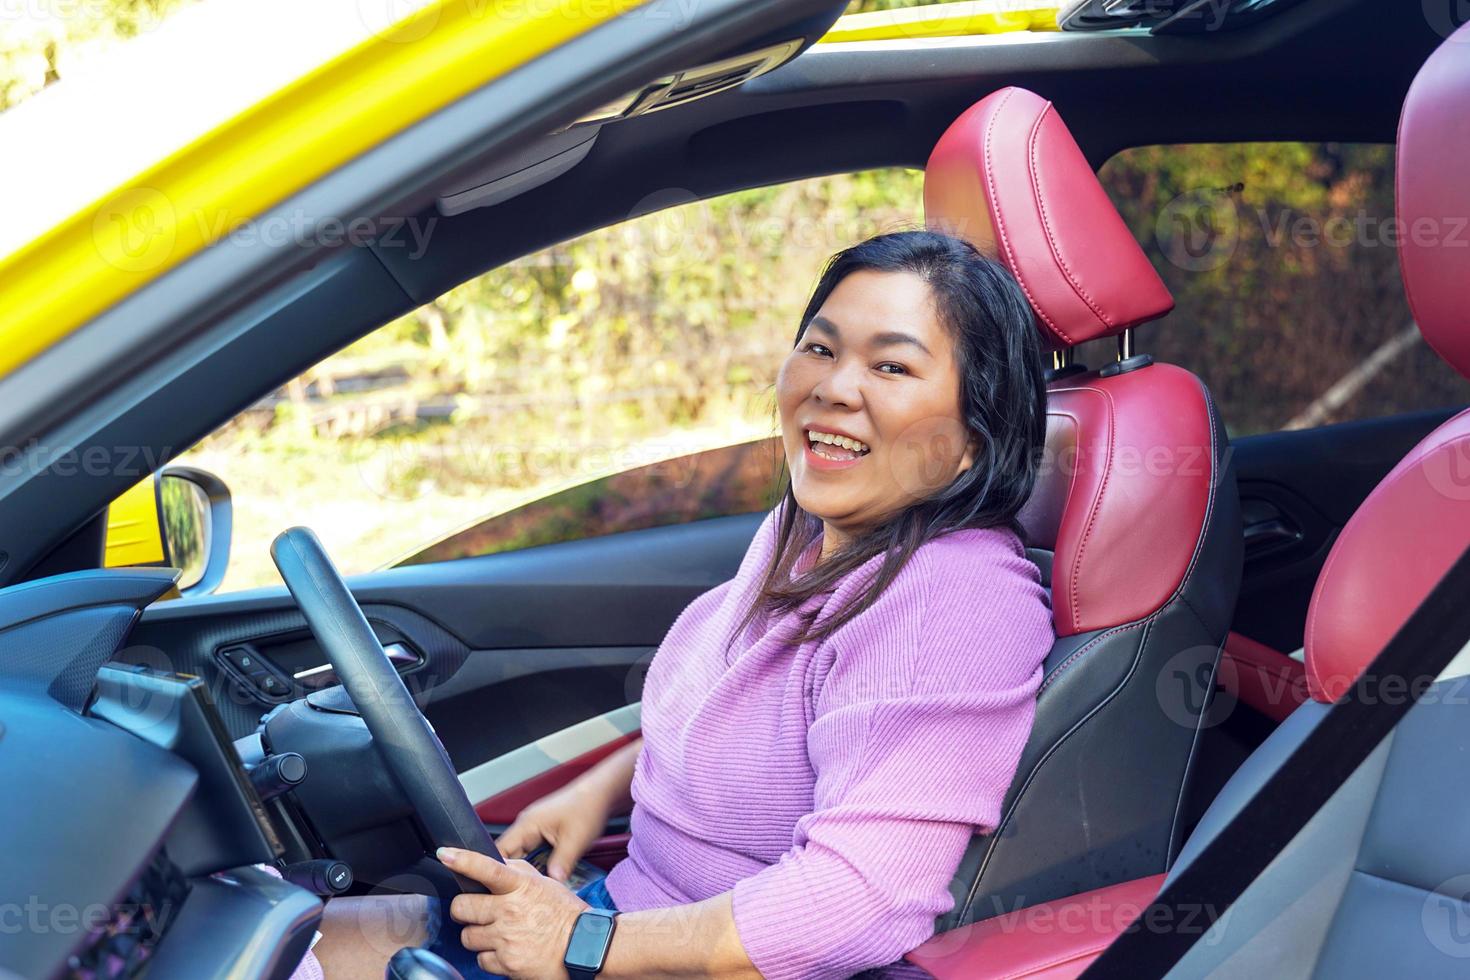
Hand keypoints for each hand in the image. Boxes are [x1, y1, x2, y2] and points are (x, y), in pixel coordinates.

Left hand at [439, 846, 589, 979]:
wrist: (583, 947)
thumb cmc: (565, 914)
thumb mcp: (544, 884)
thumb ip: (517, 872)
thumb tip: (492, 863)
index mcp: (521, 887)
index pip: (487, 869)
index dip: (463, 860)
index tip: (446, 855)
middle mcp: (510, 911)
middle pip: (462, 908)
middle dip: (465, 911)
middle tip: (478, 912)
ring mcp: (506, 938)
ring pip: (468, 937)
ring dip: (478, 936)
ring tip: (498, 934)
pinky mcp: (506, 964)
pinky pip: (481, 961)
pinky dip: (490, 958)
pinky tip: (506, 951)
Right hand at [496, 780, 611, 882]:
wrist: (600, 794)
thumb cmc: (587, 807)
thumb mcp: (575, 840)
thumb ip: (561, 864)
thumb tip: (552, 884)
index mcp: (527, 824)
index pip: (500, 851)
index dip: (497, 871)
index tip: (501, 889)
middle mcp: (526, 826)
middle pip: (509, 856)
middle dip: (514, 874)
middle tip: (518, 894)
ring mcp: (535, 829)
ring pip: (522, 856)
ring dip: (527, 870)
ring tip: (532, 888)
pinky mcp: (544, 833)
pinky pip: (533, 853)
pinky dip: (537, 865)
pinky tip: (545, 876)